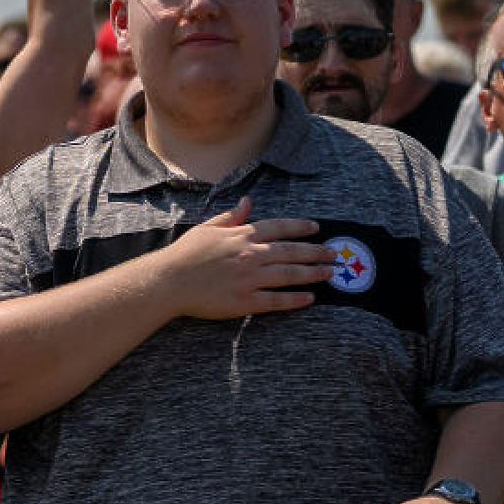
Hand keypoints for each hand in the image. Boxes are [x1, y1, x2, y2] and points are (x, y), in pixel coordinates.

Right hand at [160, 198, 336, 319]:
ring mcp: (250, 278)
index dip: (300, 227)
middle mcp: (250, 254)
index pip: (279, 227)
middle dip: (316, 252)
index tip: (317, 229)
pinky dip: (295, 299)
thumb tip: (248, 202)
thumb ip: (231, 216)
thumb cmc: (185, 254)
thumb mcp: (207, 228)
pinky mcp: (245, 301)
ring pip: (289, 275)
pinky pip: (276, 300)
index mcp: (242, 235)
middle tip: (334, 254)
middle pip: (291, 251)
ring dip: (312, 274)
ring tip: (329, 274)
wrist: (169, 281)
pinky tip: (310, 298)